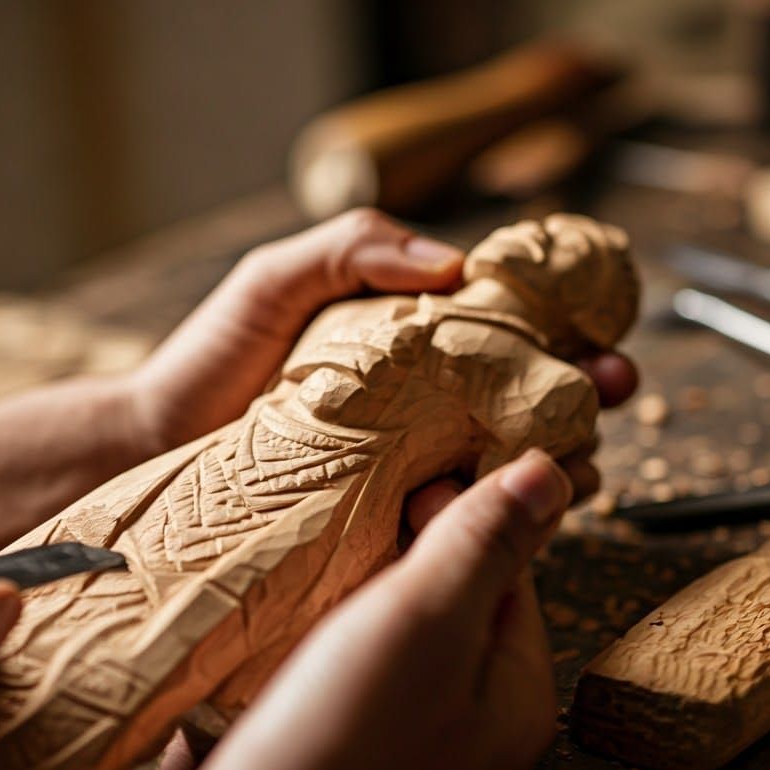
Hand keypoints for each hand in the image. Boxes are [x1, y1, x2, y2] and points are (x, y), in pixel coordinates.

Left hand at [128, 208, 636, 467]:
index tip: (606, 331)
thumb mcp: (276, 279)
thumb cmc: (211, 357)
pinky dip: (498, 510)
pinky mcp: (390, 519)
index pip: (510, 334)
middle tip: (615, 385)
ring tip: (577, 449)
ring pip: (513, 463)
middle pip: (531, 399)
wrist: (154, 444)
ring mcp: (410, 464)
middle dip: (590, 393)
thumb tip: (455, 264)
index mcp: (410, 345)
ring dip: (559, 456)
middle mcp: (423, 406)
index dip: (569, 330)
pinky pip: (462, 517)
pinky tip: (503, 498)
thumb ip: (356, 249)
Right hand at [170, 450, 571, 769]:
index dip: (459, 521)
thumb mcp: (423, 620)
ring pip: (386, 644)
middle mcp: (471, 734)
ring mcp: (410, 754)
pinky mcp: (346, 764)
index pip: (505, 575)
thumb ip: (483, 545)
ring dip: (351, 605)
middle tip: (353, 528)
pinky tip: (287, 640)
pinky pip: (341, 685)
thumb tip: (545, 474)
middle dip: (399, 563)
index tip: (409, 489)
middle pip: (445, 609)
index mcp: (515, 699)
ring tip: (314, 578)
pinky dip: (316, 653)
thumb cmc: (339, 749)